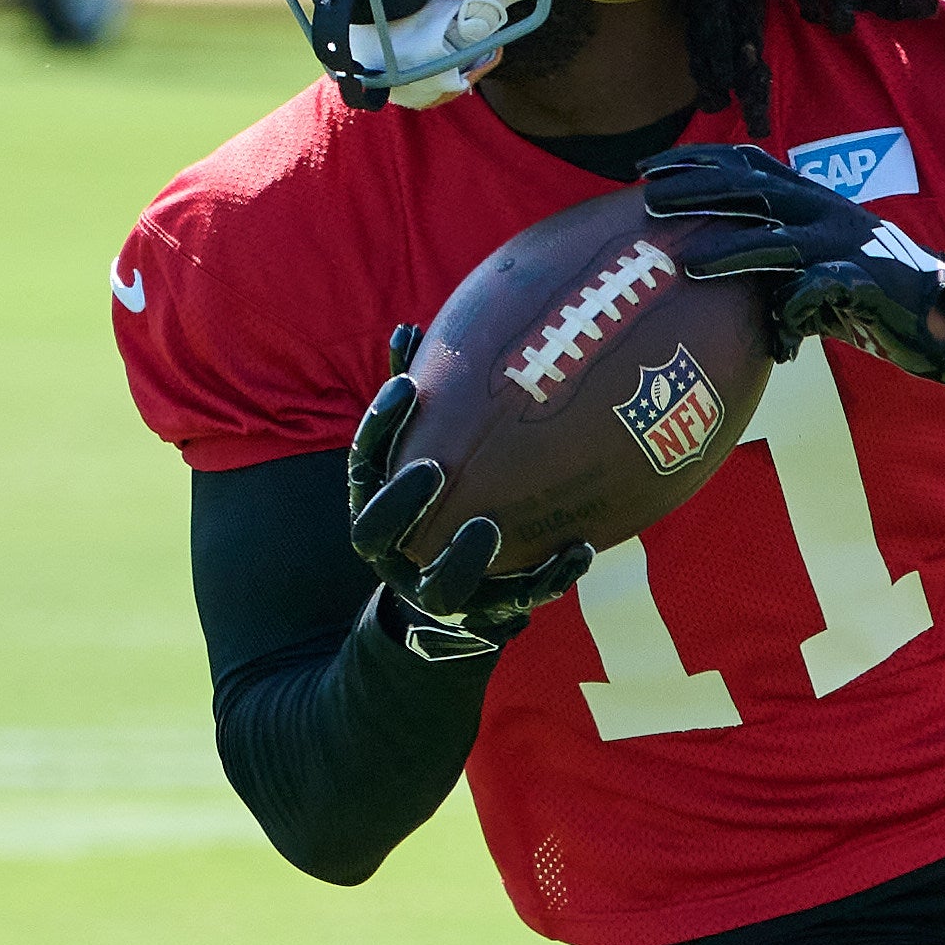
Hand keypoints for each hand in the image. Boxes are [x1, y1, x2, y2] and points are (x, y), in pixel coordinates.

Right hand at [345, 325, 592, 661]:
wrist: (461, 595)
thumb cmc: (445, 497)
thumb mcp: (426, 447)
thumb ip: (421, 398)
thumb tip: (409, 331)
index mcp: (377, 505)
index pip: (363, 465)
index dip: (381, 426)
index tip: (410, 385)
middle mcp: (396, 554)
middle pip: (376, 533)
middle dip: (402, 500)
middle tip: (433, 467)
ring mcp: (435, 590)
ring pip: (439, 588)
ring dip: (461, 558)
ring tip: (487, 526)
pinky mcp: (487, 613)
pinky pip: (518, 602)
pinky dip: (550, 576)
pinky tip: (581, 547)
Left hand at [636, 143, 944, 399]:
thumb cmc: (874, 300)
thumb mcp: (817, 269)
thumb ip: (776, 260)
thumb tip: (717, 263)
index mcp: (815, 200)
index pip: (749, 165)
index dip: (698, 160)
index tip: (649, 166)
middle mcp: (829, 211)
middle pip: (753, 190)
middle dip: (698, 190)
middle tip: (648, 196)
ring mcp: (849, 244)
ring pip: (779, 240)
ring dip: (730, 251)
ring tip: (687, 263)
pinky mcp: (867, 281)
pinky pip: (817, 292)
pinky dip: (791, 314)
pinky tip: (778, 338)